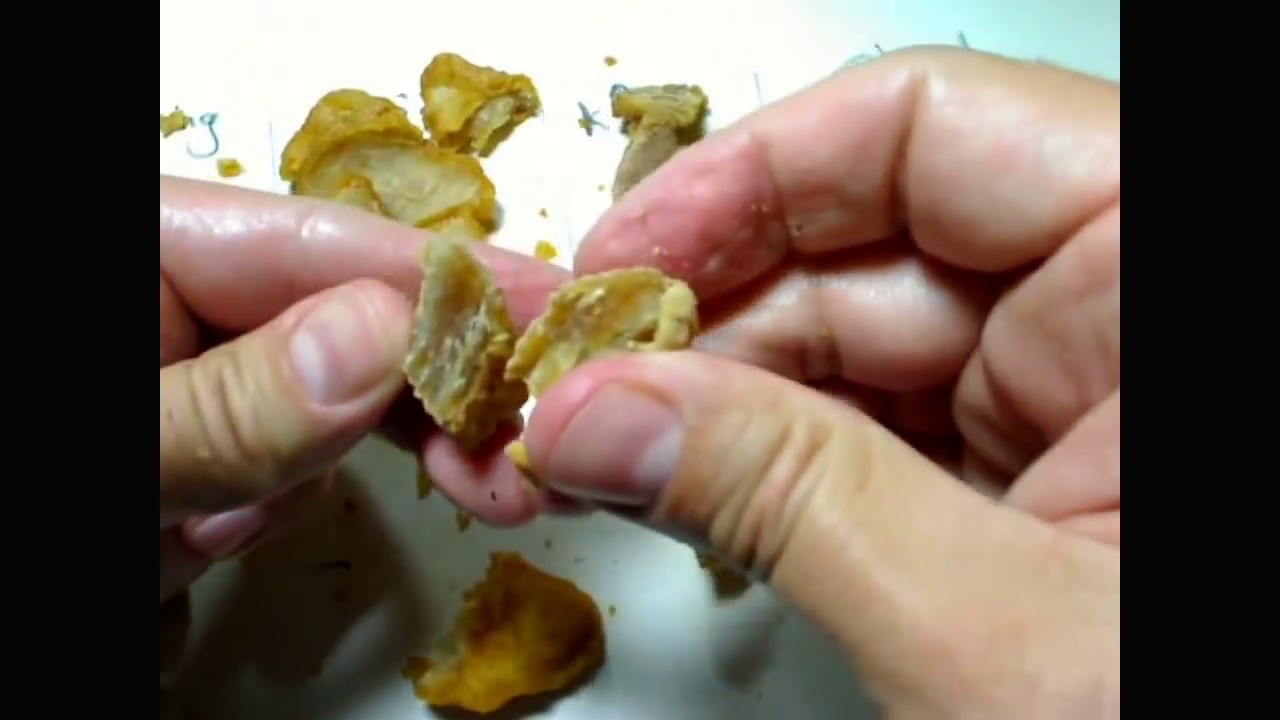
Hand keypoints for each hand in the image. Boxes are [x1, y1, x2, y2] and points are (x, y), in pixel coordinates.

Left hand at [159, 177, 567, 603]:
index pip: (323, 244)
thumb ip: (238, 402)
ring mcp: (209, 372)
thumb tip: (388, 337)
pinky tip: (272, 528)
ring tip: (499, 493)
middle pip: (354, 318)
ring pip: (343, 391)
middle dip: (450, 384)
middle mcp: (194, 294)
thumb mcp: (124, 454)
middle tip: (546, 436)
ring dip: (417, 447)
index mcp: (158, 247)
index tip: (559, 310)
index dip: (448, 278)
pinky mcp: (214, 442)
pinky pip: (300, 450)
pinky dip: (320, 489)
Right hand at [521, 48, 1118, 716]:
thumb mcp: (1001, 639)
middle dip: (682, 320)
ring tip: (562, 449)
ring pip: (837, 346)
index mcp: (1173, 280)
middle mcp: (1126, 316)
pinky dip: (749, 460)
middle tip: (549, 377)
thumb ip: (790, 500)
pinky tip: (652, 481)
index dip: (746, 179)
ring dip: (689, 399)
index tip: (614, 264)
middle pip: (855, 248)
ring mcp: (1070, 399)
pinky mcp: (1024, 477)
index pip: (928, 131)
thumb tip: (597, 413)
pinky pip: (860, 430)